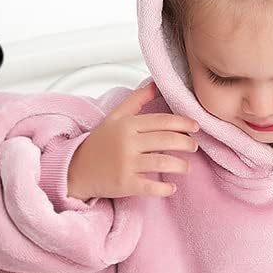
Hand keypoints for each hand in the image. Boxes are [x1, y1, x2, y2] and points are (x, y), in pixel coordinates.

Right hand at [67, 79, 199, 199]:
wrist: (76, 169)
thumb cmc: (99, 143)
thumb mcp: (115, 117)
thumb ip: (136, 101)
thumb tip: (154, 84)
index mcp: (127, 125)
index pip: (162, 121)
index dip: (183, 123)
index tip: (195, 126)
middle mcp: (128, 143)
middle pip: (166, 140)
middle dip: (186, 143)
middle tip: (194, 147)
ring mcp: (127, 164)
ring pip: (163, 163)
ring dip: (181, 166)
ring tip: (186, 167)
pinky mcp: (125, 184)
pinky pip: (151, 187)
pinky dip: (165, 188)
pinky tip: (172, 187)